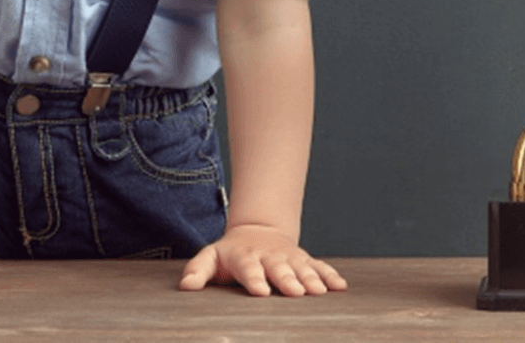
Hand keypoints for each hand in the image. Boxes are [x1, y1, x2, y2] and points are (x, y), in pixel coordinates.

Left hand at [179, 224, 347, 297]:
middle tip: (295, 292)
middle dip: (287, 279)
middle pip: (279, 268)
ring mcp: (288, 257)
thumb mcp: (210, 258)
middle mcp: (269, 257)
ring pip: (301, 268)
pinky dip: (330, 275)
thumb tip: (185, 287)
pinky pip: (318, 266)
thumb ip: (198, 270)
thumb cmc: (230, 254)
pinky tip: (340, 287)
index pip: (249, 269)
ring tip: (319, 292)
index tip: (261, 292)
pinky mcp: (303, 260)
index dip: (255, 279)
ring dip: (311, 279)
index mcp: (244, 257)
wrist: (257, 232)